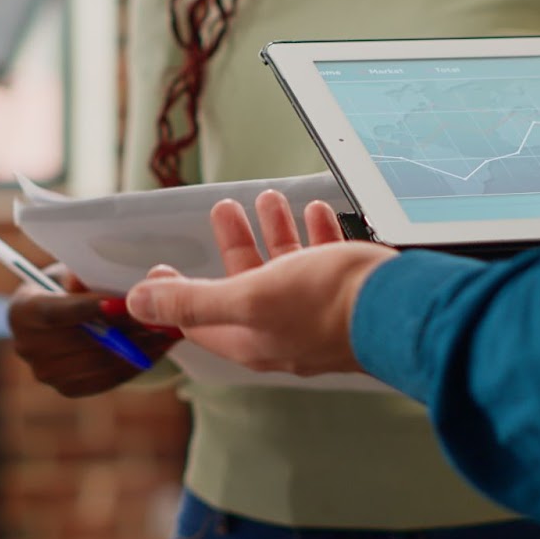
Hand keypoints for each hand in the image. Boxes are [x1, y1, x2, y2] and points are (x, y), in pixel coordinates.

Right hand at [8, 264, 180, 396]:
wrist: (61, 318)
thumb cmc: (69, 287)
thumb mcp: (70, 272)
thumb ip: (79, 276)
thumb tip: (83, 281)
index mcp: (21, 312)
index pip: (54, 313)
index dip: (88, 308)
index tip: (123, 302)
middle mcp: (28, 347)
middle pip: (82, 341)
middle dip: (125, 327)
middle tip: (161, 315)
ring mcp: (47, 373)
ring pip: (101, 361)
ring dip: (139, 346)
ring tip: (168, 329)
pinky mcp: (70, 389)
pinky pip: (109, 378)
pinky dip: (137, 362)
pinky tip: (159, 347)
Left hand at [125, 190, 399, 376]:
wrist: (401, 308)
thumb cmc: (325, 305)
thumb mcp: (247, 297)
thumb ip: (192, 300)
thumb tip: (138, 302)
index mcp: (252, 339)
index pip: (199, 321)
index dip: (175, 294)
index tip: (162, 267)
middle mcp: (282, 331)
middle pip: (244, 286)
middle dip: (232, 245)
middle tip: (223, 209)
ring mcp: (317, 315)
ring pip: (286, 268)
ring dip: (274, 231)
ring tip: (266, 199)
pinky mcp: (347, 297)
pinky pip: (325, 262)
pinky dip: (315, 234)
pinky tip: (314, 211)